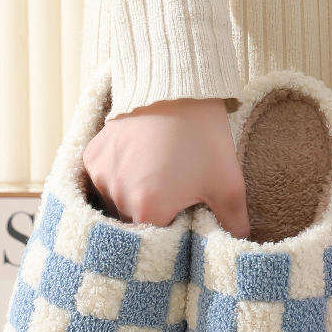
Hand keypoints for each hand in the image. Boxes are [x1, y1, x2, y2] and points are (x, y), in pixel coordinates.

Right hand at [84, 98, 249, 235]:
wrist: (177, 88)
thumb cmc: (204, 138)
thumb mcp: (228, 184)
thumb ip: (234, 224)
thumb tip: (238, 243)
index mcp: (148, 210)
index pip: (157, 241)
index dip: (174, 233)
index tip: (187, 217)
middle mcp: (117, 196)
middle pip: (136, 224)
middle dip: (155, 216)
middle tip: (177, 194)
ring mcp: (101, 175)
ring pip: (118, 204)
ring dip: (135, 200)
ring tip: (160, 177)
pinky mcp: (93, 155)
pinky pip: (105, 181)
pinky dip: (121, 179)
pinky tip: (141, 165)